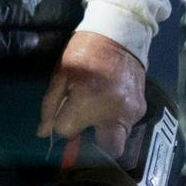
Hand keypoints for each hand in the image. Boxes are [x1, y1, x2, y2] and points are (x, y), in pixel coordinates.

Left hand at [37, 30, 145, 157]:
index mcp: (87, 101)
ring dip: (105, 131)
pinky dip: (116, 120)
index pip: (66, 131)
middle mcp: (113, 112)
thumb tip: (43, 133)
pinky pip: (127, 126)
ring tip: (98, 110)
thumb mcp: (61, 75)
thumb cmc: (84, 53)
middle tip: (86, 126)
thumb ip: (51, 106)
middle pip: (106, 150)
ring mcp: (130, 112)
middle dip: (94, 144)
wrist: (120, 35)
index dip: (62, 124)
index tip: (65, 113)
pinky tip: (111, 102)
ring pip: (118, 139)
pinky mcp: (141, 109)